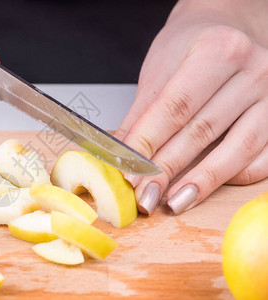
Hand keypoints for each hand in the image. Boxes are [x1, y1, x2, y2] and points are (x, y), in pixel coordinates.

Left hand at [116, 0, 267, 214]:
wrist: (228, 28)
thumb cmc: (192, 45)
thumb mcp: (160, 70)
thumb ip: (142, 115)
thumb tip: (119, 155)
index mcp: (217, 50)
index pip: (175, 107)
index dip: (147, 144)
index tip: (127, 172)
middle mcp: (253, 70)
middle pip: (202, 131)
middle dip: (168, 169)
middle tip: (144, 196)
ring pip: (236, 149)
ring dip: (201, 181)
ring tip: (173, 202)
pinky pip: (262, 157)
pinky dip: (234, 176)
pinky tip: (208, 187)